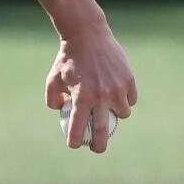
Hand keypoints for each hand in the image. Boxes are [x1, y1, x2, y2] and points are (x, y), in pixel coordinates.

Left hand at [45, 20, 136, 152]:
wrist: (88, 35)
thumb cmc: (68, 58)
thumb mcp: (52, 79)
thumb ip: (53, 100)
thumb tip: (63, 112)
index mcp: (82, 97)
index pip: (78, 128)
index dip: (75, 141)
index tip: (74, 145)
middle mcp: (101, 96)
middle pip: (103, 130)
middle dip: (99, 144)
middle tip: (96, 148)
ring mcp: (118, 89)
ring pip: (122, 114)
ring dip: (115, 116)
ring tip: (108, 112)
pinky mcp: (129, 80)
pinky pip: (131, 100)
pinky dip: (125, 101)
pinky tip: (118, 98)